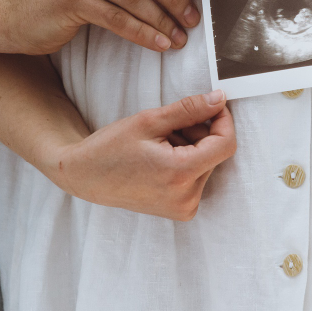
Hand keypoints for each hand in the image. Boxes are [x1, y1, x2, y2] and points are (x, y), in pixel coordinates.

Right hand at [51, 89, 236, 220]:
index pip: (225, 145)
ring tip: (159, 143)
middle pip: (215, 154)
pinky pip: (197, 178)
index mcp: (180, 174)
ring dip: (191, 147)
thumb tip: (219, 99)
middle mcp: (186, 198)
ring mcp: (184, 208)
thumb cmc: (110, 148)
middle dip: (199, 133)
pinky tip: (161, 158)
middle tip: (168, 126)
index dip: (224, 120)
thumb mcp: (149, 121)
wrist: (85, 177)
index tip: (213, 105)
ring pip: (206, 164)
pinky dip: (186, 162)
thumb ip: (189, 109)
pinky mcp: (180, 211)